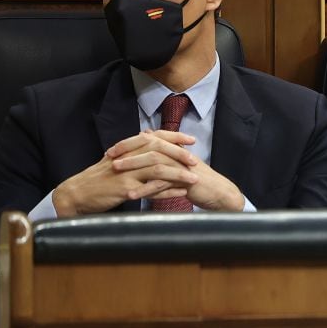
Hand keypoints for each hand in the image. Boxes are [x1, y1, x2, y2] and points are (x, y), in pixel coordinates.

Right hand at [52, 130, 198, 216]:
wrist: (77, 193)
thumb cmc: (99, 179)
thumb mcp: (115, 160)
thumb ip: (134, 152)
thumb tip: (150, 140)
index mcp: (126, 149)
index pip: (153, 137)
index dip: (174, 137)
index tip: (191, 139)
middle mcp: (127, 157)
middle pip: (157, 150)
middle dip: (179, 154)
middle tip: (195, 160)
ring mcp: (125, 173)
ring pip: (157, 169)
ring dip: (178, 174)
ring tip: (194, 179)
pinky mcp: (124, 189)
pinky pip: (150, 189)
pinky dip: (167, 190)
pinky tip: (180, 192)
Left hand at [109, 130, 244, 211]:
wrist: (217, 193)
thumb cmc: (196, 179)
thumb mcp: (177, 161)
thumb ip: (162, 148)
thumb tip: (146, 133)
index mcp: (173, 148)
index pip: (148, 139)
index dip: (128, 144)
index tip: (111, 151)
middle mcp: (177, 153)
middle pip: (149, 147)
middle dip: (127, 152)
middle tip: (109, 159)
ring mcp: (181, 166)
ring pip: (154, 163)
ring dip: (133, 168)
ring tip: (116, 173)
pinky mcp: (184, 181)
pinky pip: (162, 184)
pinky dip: (145, 189)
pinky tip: (132, 194)